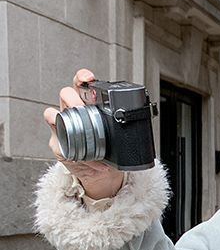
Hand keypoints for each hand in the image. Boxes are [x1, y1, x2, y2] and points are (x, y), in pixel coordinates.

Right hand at [43, 68, 124, 199]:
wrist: (99, 171)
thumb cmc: (108, 151)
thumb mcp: (116, 136)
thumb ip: (122, 128)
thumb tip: (137, 127)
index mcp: (88, 105)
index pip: (82, 86)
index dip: (82, 78)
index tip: (88, 77)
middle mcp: (73, 112)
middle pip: (65, 94)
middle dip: (72, 98)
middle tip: (80, 107)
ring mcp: (62, 126)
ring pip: (53, 113)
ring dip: (62, 117)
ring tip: (76, 127)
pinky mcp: (58, 144)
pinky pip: (58, 142)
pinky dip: (70, 147)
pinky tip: (82, 155)